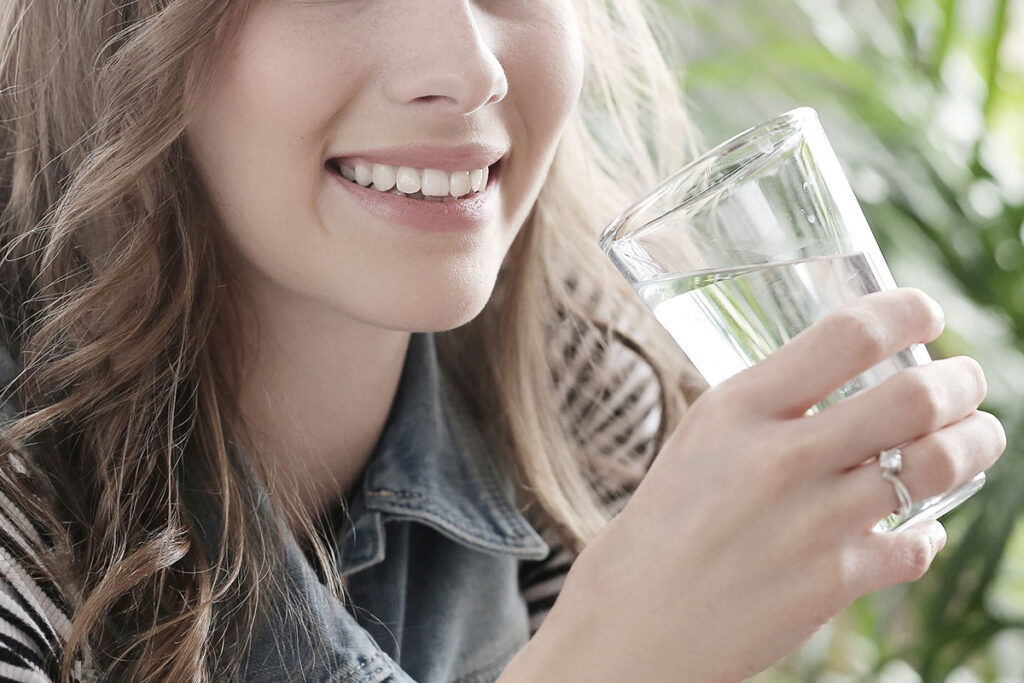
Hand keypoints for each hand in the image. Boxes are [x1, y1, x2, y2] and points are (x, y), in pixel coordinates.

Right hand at [505, 288, 1005, 682]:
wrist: (633, 625)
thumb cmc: (657, 528)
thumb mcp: (699, 443)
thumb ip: (766, 413)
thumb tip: (838, 391)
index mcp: (738, 408)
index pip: (846, 335)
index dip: (906, 312)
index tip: (926, 313)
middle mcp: (783, 458)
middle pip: (914, 396)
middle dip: (962, 380)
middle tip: (967, 380)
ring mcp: (815, 522)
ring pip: (937, 465)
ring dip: (976, 444)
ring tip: (978, 437)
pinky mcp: (836, 583)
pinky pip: (918, 547)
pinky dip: (927, 535)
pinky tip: (915, 530)